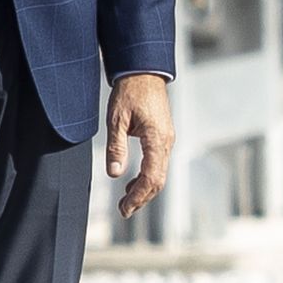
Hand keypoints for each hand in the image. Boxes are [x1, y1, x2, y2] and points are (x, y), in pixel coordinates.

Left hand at [106, 74, 174, 218]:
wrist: (144, 71)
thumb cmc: (130, 91)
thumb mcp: (116, 119)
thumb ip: (116, 147)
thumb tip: (115, 174)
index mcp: (157, 141)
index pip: (151, 178)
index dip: (137, 196)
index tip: (123, 208)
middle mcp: (166, 144)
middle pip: (158, 181)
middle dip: (141, 198)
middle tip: (124, 210)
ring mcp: (167, 141)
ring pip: (159, 174)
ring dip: (144, 190)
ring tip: (126, 199)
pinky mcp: (163, 138)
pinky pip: (158, 164)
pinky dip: (146, 177)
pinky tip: (132, 181)